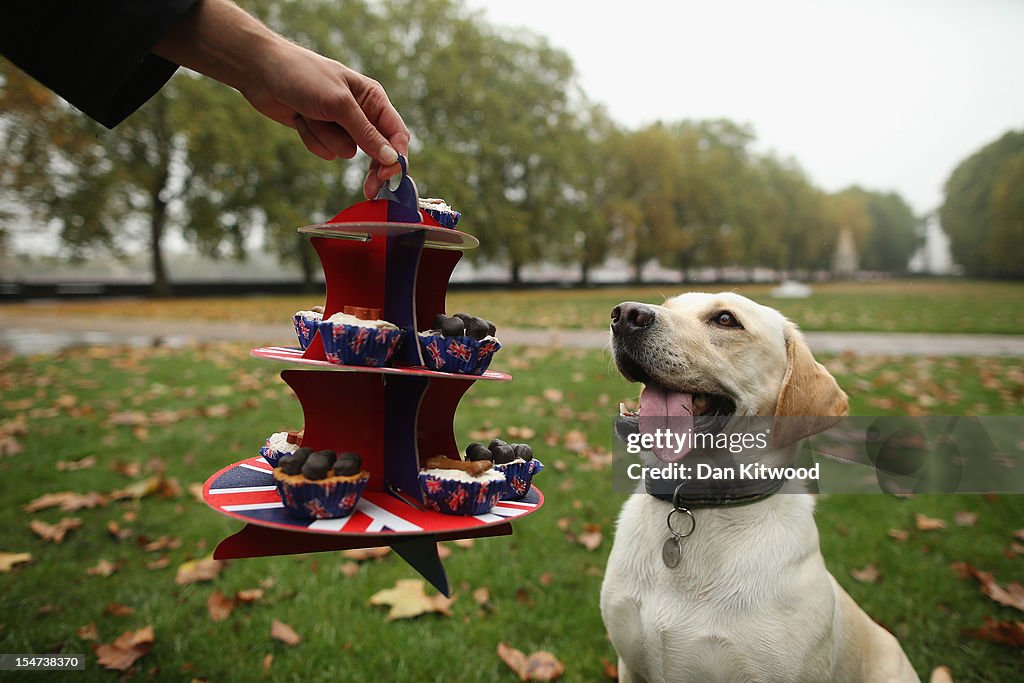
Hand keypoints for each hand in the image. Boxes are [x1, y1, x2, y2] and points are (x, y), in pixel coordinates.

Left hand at [155, 0, 409, 198]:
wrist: (260, 71)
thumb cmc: (303, 76)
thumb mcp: (339, 104)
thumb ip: (366, 134)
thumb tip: (391, 159)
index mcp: (372, 98)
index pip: (397, 134)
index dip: (397, 157)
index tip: (390, 176)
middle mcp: (360, 112)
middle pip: (377, 151)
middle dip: (371, 167)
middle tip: (369, 190)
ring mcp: (338, 123)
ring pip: (345, 151)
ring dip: (326, 139)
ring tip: (310, 116)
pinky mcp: (319, 132)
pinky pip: (325, 151)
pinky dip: (312, 139)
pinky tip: (300, 120)